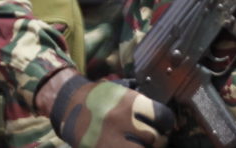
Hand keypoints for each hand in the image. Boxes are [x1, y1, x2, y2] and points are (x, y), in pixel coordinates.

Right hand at [48, 72, 172, 147]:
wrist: (68, 104)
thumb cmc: (100, 98)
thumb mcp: (121, 93)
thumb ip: (140, 105)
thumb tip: (163, 121)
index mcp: (130, 102)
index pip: (162, 117)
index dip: (166, 124)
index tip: (164, 126)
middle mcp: (122, 120)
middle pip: (154, 139)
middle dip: (156, 141)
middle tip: (153, 139)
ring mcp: (111, 139)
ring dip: (143, 147)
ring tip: (139, 143)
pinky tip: (127, 145)